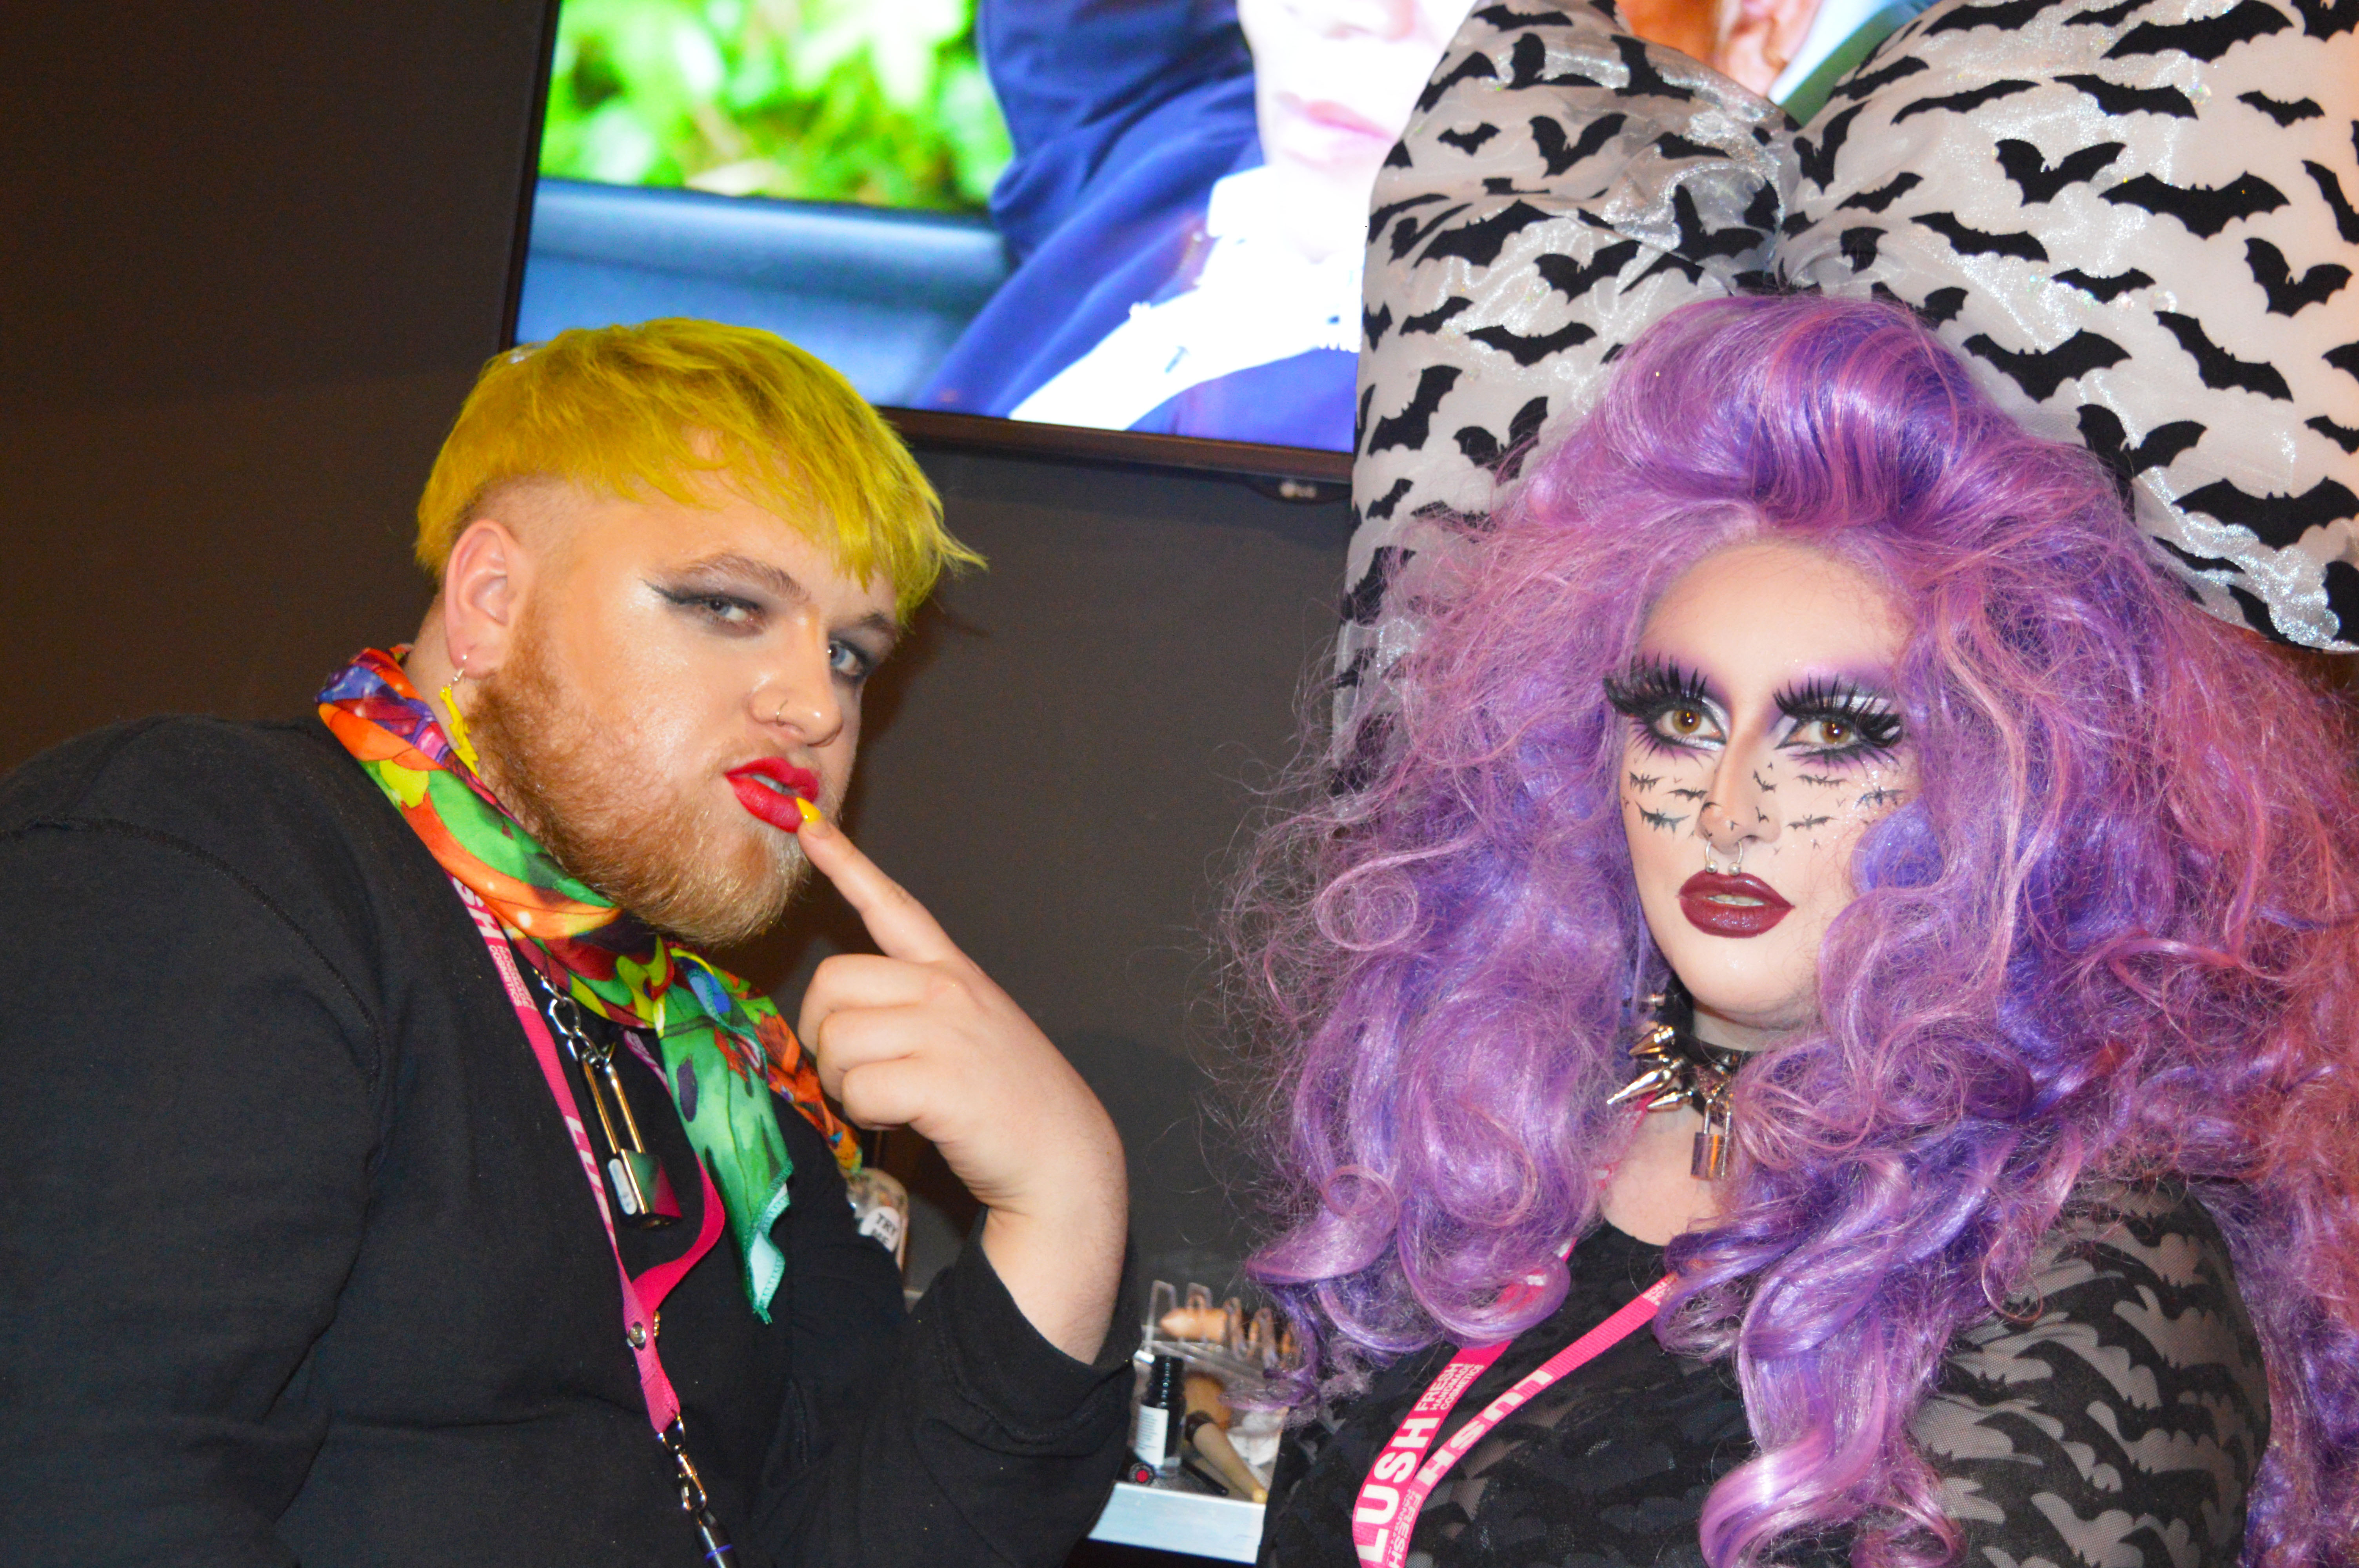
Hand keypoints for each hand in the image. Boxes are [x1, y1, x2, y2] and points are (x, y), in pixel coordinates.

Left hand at [794, 813, 1127, 1361]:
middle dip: (822, 1034)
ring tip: (886, 1101)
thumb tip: (841, 1020)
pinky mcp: (939, 1080)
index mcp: (954, 972)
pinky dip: (864, 1115)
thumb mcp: (971, 1031)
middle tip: (855, 1071)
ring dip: (842, 1083)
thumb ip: (914, 1009)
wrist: (1063, 1158)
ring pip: (838, 1039)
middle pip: (833, 981)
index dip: (847, 865)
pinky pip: (858, 1088)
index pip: (893, 906)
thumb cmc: (1008, 1101)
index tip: (810, 826)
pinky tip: (900, 1121)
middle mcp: (948, 989)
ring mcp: (945, 1032)